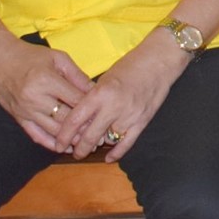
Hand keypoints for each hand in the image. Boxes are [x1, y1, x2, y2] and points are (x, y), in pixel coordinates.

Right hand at [0, 38, 93, 150]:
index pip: (76, 100)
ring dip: (71, 139)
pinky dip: (51, 144)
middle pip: (66, 119)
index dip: (92, 109)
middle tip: (102, 136)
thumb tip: (96, 91)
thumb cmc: (31, 55)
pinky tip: (64, 147)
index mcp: (47, 81)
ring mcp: (25, 111)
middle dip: (85, 128)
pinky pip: (36, 136)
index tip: (105, 115)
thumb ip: (77, 76)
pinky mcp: (18, 118)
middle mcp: (35, 99)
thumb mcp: (58, 58)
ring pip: (53, 131)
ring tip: (88, 144)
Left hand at [57, 37, 188, 160]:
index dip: (64, 134)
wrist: (160, 60)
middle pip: (90, 135)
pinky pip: (127, 143)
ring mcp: (129, 115)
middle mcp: (113, 106)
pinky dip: (117, 152)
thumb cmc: (131, 65)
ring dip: (97, 146)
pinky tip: (109, 158)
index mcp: (101, 93)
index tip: (58, 143)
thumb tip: (81, 118)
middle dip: (78, 148)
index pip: (76, 119)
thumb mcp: (105, 78)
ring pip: (108, 140)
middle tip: (72, 152)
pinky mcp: (143, 121)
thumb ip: (93, 98)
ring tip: (89, 149)